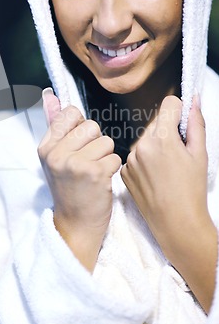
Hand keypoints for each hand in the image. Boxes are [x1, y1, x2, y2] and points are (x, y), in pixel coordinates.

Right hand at [38, 88, 120, 270]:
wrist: (75, 226)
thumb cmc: (69, 189)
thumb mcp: (55, 158)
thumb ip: (55, 126)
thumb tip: (50, 95)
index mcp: (45, 147)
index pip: (70, 113)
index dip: (80, 127)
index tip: (78, 145)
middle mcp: (56, 153)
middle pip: (91, 125)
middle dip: (95, 143)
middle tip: (86, 163)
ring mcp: (74, 163)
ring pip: (106, 141)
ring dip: (105, 157)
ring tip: (94, 173)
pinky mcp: (94, 173)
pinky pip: (115, 157)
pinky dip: (112, 169)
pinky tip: (101, 182)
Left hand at [121, 95, 216, 311]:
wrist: (176, 223)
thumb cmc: (192, 191)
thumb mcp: (200, 154)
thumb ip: (196, 123)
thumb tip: (193, 100)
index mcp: (163, 138)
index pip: (168, 104)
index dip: (178, 112)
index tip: (183, 123)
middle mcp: (141, 145)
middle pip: (156, 124)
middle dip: (167, 133)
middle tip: (177, 155)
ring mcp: (130, 159)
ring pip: (145, 140)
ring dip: (154, 147)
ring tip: (166, 169)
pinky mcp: (124, 171)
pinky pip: (135, 156)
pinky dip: (144, 162)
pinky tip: (154, 177)